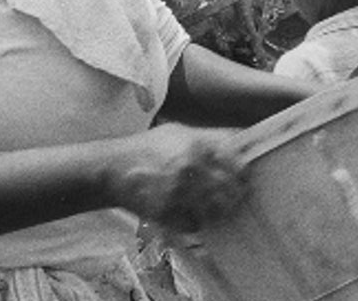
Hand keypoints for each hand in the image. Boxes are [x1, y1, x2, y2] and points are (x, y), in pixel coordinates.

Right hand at [103, 124, 244, 232]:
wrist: (113, 169)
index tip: (244, 179)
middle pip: (230, 188)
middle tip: (232, 198)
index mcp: (199, 145)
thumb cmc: (148, 149)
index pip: (237, 163)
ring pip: (215, 209)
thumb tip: (240, 143)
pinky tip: (189, 215)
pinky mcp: (166, 210)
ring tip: (211, 208)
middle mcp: (192, 166)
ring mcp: (179, 190)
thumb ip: (209, 137)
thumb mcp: (179, 132)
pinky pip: (194, 224)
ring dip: (217, 211)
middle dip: (234, 195)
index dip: (244, 174)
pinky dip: (195, 223)